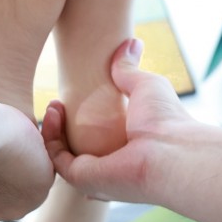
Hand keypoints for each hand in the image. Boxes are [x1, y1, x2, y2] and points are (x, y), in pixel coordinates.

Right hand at [42, 39, 194, 202]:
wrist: (171, 150)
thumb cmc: (166, 120)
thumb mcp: (145, 86)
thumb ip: (130, 69)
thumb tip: (131, 42)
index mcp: (127, 150)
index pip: (97, 140)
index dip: (82, 119)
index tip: (75, 96)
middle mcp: (111, 167)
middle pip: (76, 150)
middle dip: (61, 127)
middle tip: (58, 103)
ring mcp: (97, 176)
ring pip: (62, 156)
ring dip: (52, 130)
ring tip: (54, 105)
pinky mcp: (84, 179)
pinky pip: (58, 161)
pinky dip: (50, 138)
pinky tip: (53, 113)